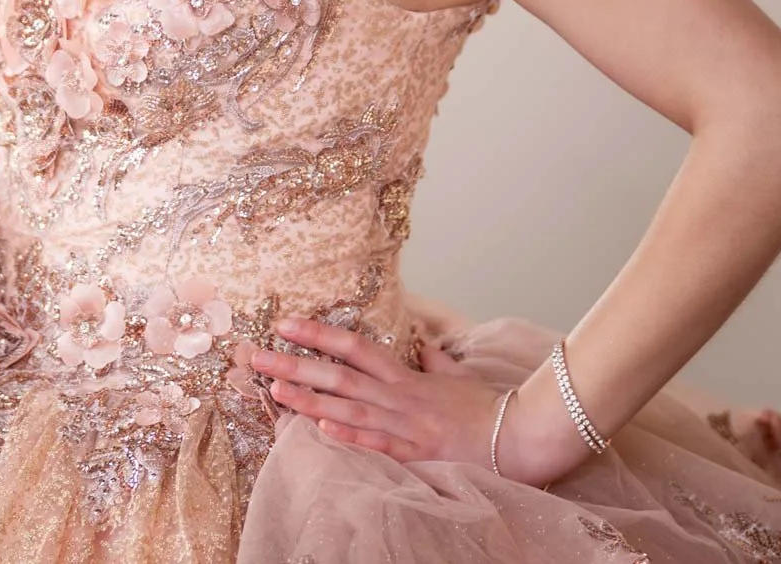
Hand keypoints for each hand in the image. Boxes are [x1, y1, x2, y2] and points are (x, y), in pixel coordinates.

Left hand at [249, 316, 586, 485]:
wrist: (524, 434)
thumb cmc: (491, 408)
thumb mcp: (458, 376)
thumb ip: (435, 360)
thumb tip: (423, 341)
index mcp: (406, 377)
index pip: (353, 347)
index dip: (318, 333)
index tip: (284, 324)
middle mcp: (399, 397)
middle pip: (338, 376)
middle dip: (294, 365)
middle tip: (255, 356)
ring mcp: (406, 427)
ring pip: (348, 408)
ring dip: (309, 400)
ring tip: (273, 390)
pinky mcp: (417, 455)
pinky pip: (378, 445)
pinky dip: (349, 436)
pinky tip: (320, 430)